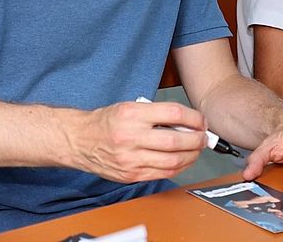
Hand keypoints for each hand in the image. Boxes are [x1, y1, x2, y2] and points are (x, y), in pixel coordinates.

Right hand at [72, 101, 207, 182]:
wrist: (79, 140)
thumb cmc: (105, 122)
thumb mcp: (129, 107)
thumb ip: (156, 113)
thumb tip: (186, 122)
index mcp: (132, 115)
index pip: (173, 113)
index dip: (193, 118)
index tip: (200, 120)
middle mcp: (131, 137)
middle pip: (176, 140)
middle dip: (196, 139)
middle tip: (203, 137)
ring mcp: (130, 159)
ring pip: (172, 161)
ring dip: (191, 156)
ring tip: (196, 150)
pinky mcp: (130, 175)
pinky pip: (162, 174)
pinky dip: (178, 168)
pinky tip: (183, 161)